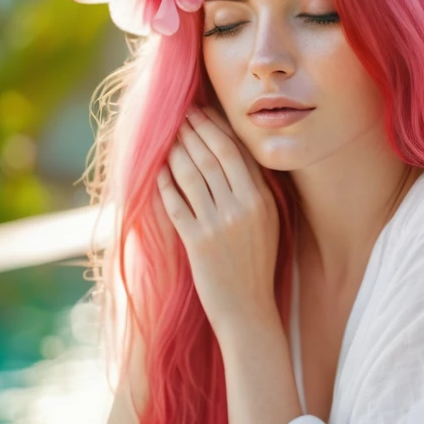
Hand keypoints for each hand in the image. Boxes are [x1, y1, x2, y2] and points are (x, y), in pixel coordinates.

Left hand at [157, 103, 280, 335]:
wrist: (248, 311)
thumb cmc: (256, 266)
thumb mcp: (268, 225)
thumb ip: (254, 192)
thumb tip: (233, 156)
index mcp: (262, 200)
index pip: (236, 151)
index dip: (215, 127)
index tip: (200, 112)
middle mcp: (243, 207)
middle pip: (212, 155)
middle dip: (193, 129)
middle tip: (178, 113)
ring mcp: (219, 224)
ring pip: (192, 174)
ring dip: (176, 150)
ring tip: (166, 135)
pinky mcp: (198, 242)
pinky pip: (176, 202)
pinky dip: (164, 182)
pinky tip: (156, 169)